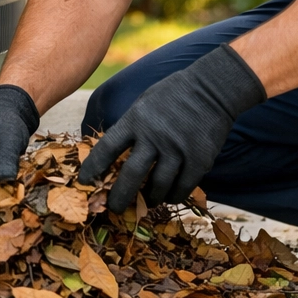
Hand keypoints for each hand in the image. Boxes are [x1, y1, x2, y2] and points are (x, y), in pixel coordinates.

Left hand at [78, 44, 265, 213]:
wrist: (212, 88)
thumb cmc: (172, 95)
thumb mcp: (143, 103)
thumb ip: (129, 127)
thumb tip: (112, 154)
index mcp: (135, 120)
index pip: (107, 149)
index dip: (93, 168)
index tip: (85, 182)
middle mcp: (154, 136)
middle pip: (131, 176)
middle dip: (119, 197)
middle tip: (114, 208)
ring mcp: (178, 149)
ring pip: (157, 187)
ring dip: (149, 198)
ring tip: (145, 202)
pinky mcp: (199, 159)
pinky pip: (182, 188)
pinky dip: (172, 196)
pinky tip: (167, 195)